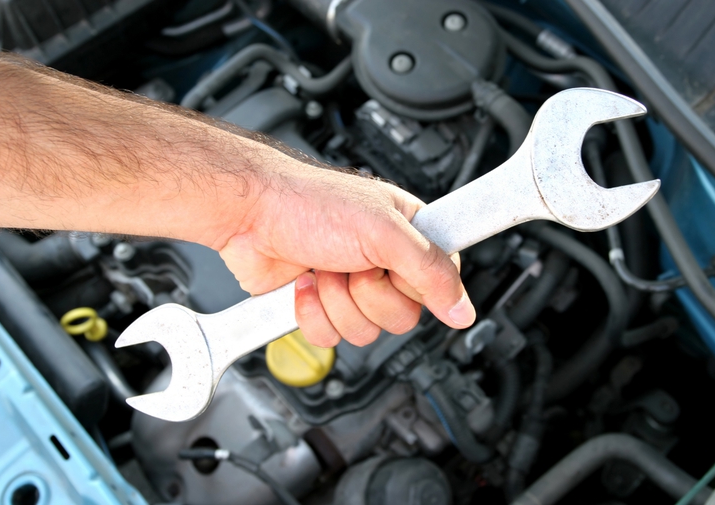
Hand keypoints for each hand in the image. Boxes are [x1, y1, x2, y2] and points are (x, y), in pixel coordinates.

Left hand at [217, 163, 475, 346]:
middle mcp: (384, 261)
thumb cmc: (309, 203)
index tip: (396, 270)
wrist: (251, 216)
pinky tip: (307, 284)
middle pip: (403, 316)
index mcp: (408, 233)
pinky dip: (314, 314)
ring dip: (338, 301)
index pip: (440, 280)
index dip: (418, 283)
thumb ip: (431, 271)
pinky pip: (332, 337)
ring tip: (325, 266)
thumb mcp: (384, 232)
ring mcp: (352, 285)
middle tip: (352, 263)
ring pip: (367, 331)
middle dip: (368, 293)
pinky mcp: (322, 305)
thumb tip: (463, 309)